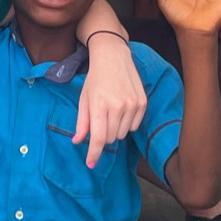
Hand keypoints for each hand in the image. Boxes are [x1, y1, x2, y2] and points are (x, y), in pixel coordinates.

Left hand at [73, 32, 146, 167]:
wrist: (113, 57)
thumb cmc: (95, 79)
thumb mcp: (84, 99)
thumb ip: (82, 122)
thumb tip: (78, 142)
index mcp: (100, 105)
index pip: (99, 138)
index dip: (94, 153)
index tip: (91, 164)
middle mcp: (118, 106)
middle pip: (111, 138)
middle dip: (103, 136)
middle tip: (100, 121)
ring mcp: (132, 105)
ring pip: (123, 134)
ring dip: (115, 130)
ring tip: (111, 112)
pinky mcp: (142, 103)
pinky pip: (134, 126)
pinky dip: (126, 123)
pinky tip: (122, 109)